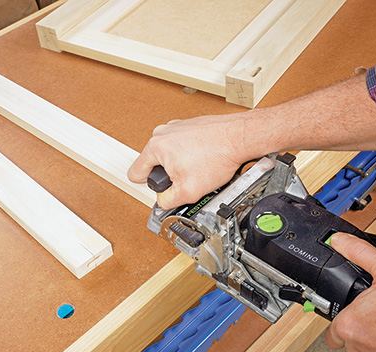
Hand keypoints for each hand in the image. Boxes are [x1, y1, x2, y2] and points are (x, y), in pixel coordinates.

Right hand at [127, 114, 261, 208]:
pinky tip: (205, 160)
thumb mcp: (188, 191)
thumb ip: (168, 200)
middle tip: (186, 179)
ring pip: (170, 155)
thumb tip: (163, 201)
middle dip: (169, 175)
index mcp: (155, 146)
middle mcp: (163, 133)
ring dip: (181, 164)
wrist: (240, 138)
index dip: (147, 186)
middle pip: (155, 164)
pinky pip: (183, 146)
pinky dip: (192, 155)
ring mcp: (176, 127)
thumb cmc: (218, 155)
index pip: (135, 172)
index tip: (158, 189)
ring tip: (198, 169)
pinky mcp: (189, 126)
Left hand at [326, 233, 375, 351]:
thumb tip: (340, 242)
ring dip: (372, 345)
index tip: (349, 314)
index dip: (340, 320)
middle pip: (348, 343)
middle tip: (373, 317)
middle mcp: (360, 349)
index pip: (331, 333)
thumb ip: (359, 254)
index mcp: (351, 325)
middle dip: (358, 330)